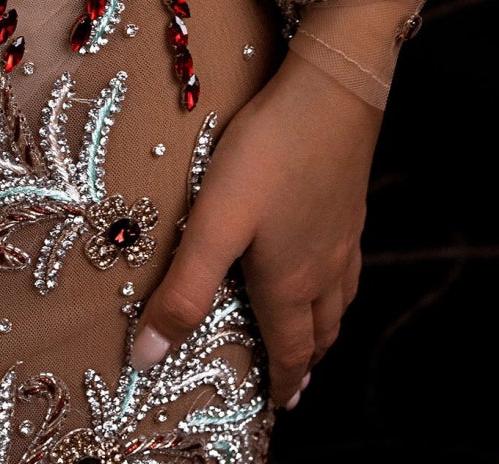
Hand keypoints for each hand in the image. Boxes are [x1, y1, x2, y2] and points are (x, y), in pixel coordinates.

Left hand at [131, 47, 381, 408]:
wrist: (331, 90)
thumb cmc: (268, 154)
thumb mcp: (215, 223)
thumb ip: (184, 290)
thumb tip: (147, 358)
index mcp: (289, 283)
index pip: (289, 350)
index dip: (282, 382)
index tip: (277, 407)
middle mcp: (323, 268)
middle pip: (321, 331)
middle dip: (306, 360)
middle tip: (292, 377)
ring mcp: (342, 234)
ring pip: (341, 298)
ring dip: (326, 325)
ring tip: (313, 332)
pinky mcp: (351, 201)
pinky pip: (349, 262)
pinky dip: (340, 283)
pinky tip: (328, 260)